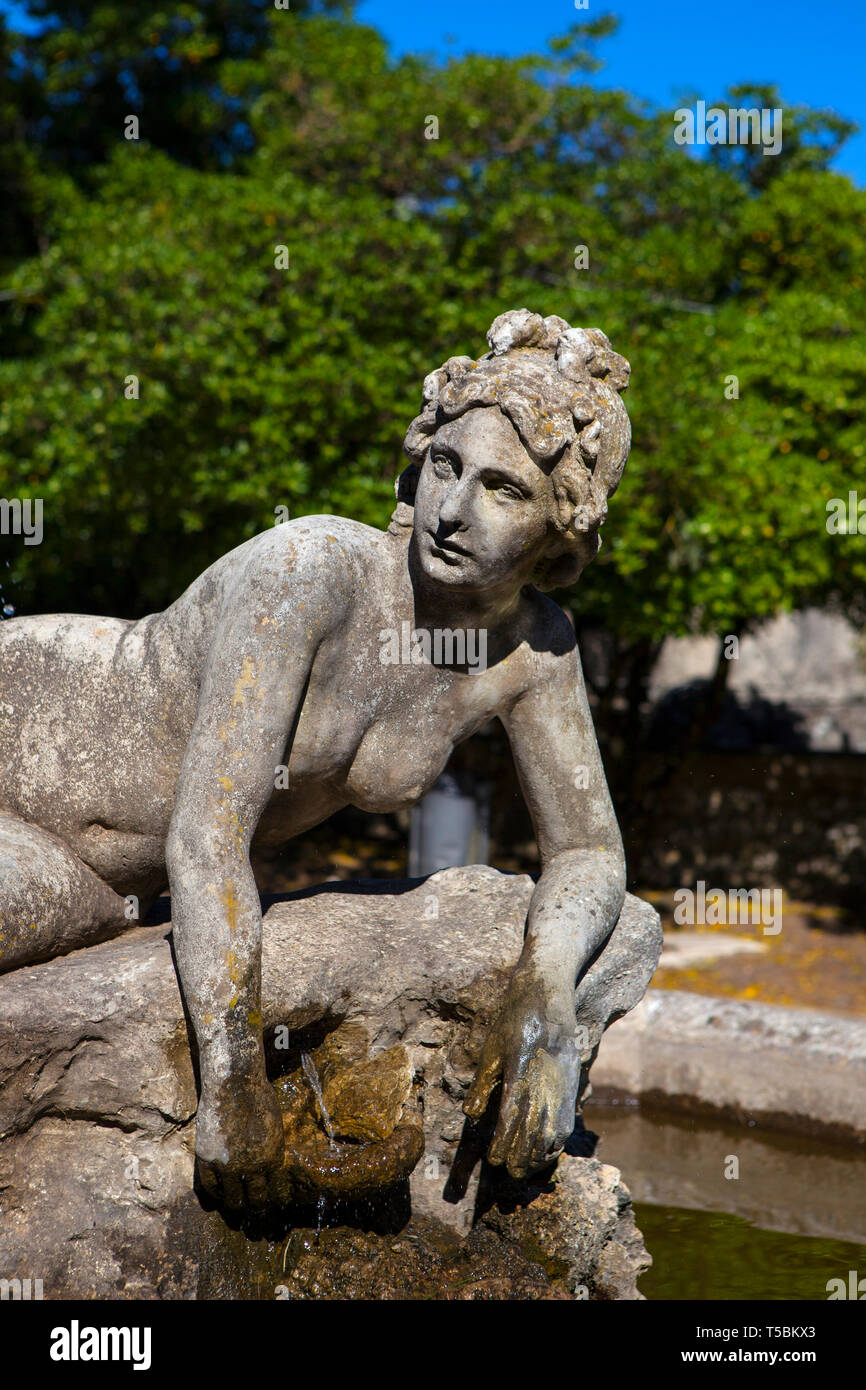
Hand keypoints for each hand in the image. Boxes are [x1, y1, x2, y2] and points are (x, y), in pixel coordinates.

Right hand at [194, 1077, 284, 1210]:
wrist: (234, 1082)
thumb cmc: (258, 1097)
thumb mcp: (274, 1125)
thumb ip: (271, 1149)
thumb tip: (269, 1167)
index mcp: (273, 1158)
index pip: (275, 1193)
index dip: (273, 1204)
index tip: (270, 1208)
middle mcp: (252, 1166)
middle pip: (254, 1202)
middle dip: (255, 1212)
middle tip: (253, 1217)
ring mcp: (228, 1165)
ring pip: (231, 1200)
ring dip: (234, 1208)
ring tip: (235, 1210)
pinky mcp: (208, 1158)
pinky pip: (209, 1187)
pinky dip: (213, 1196)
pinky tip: (216, 1197)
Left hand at [463, 972, 581, 1178]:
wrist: (548, 996)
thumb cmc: (513, 1021)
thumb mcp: (491, 1049)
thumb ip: (483, 1083)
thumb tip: (472, 1115)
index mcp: (520, 1071)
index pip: (512, 1117)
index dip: (503, 1143)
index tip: (493, 1159)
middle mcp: (544, 1081)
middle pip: (534, 1131)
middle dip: (520, 1156)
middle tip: (507, 1172)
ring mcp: (561, 1084)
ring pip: (553, 1131)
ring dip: (539, 1154)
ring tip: (524, 1168)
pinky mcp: (571, 1084)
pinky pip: (566, 1121)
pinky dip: (556, 1142)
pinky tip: (545, 1152)